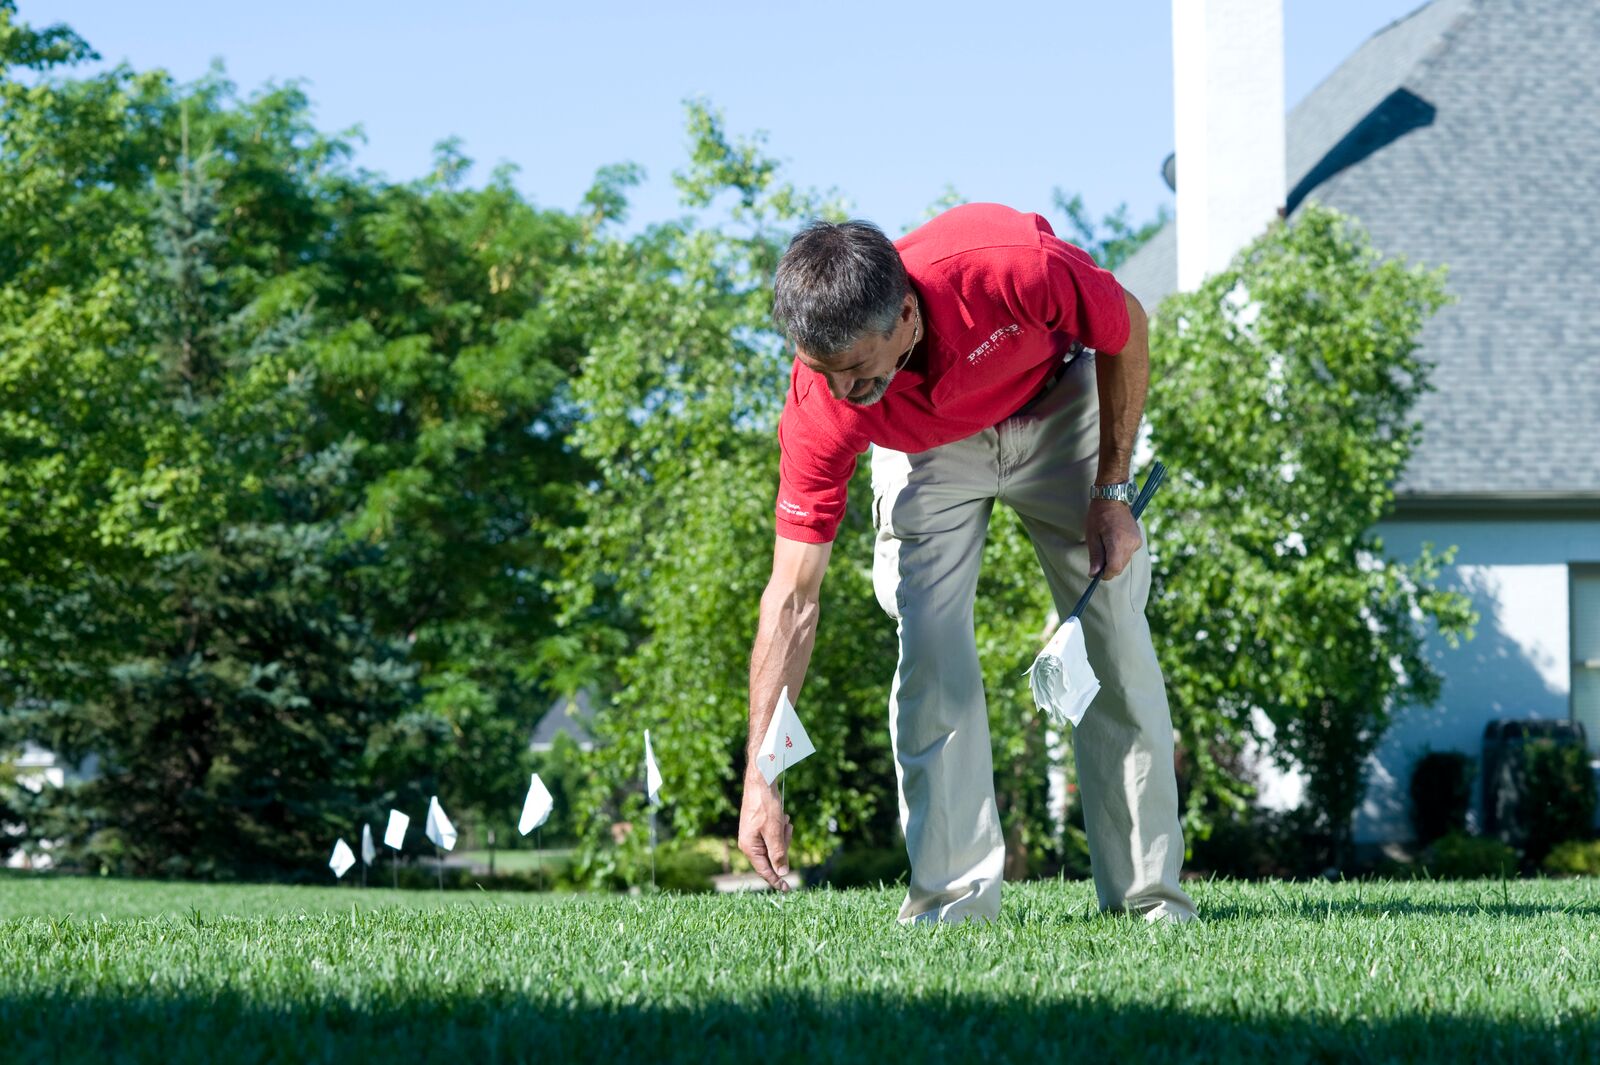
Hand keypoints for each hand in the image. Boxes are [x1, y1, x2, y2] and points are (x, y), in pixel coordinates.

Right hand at [738, 769, 792, 890]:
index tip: (787, 890)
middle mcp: (749, 843)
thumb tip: (782, 873)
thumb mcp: (774, 831)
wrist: (761, 782)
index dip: (777, 880)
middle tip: (786, 829)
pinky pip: (774, 835)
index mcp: (749, 847)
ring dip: (783, 834)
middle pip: (772, 857)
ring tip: (783, 819)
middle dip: (783, 844)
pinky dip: (780, 827)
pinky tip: (781, 816)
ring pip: (775, 845)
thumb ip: (778, 854)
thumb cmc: (765, 806)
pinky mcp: (759, 828)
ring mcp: (753, 835)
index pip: (765, 871)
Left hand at [1086, 498, 1141, 579]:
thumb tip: (1094, 575)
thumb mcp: (1092, 536)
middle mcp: (1131, 544)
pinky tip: (1113, 540)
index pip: (1114, 569)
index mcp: (1118, 543)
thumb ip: (1095, 556)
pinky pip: (1129, 553)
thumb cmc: (1098, 515)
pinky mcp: (1138, 539)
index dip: (1104, 574)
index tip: (1096, 572)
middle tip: (1099, 554)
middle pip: (1120, 567)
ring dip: (1114, 559)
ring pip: (1125, 561)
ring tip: (1105, 543)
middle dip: (1108, 567)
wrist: (1113, 498)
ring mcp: (1137, 541)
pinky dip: (1120, 553)